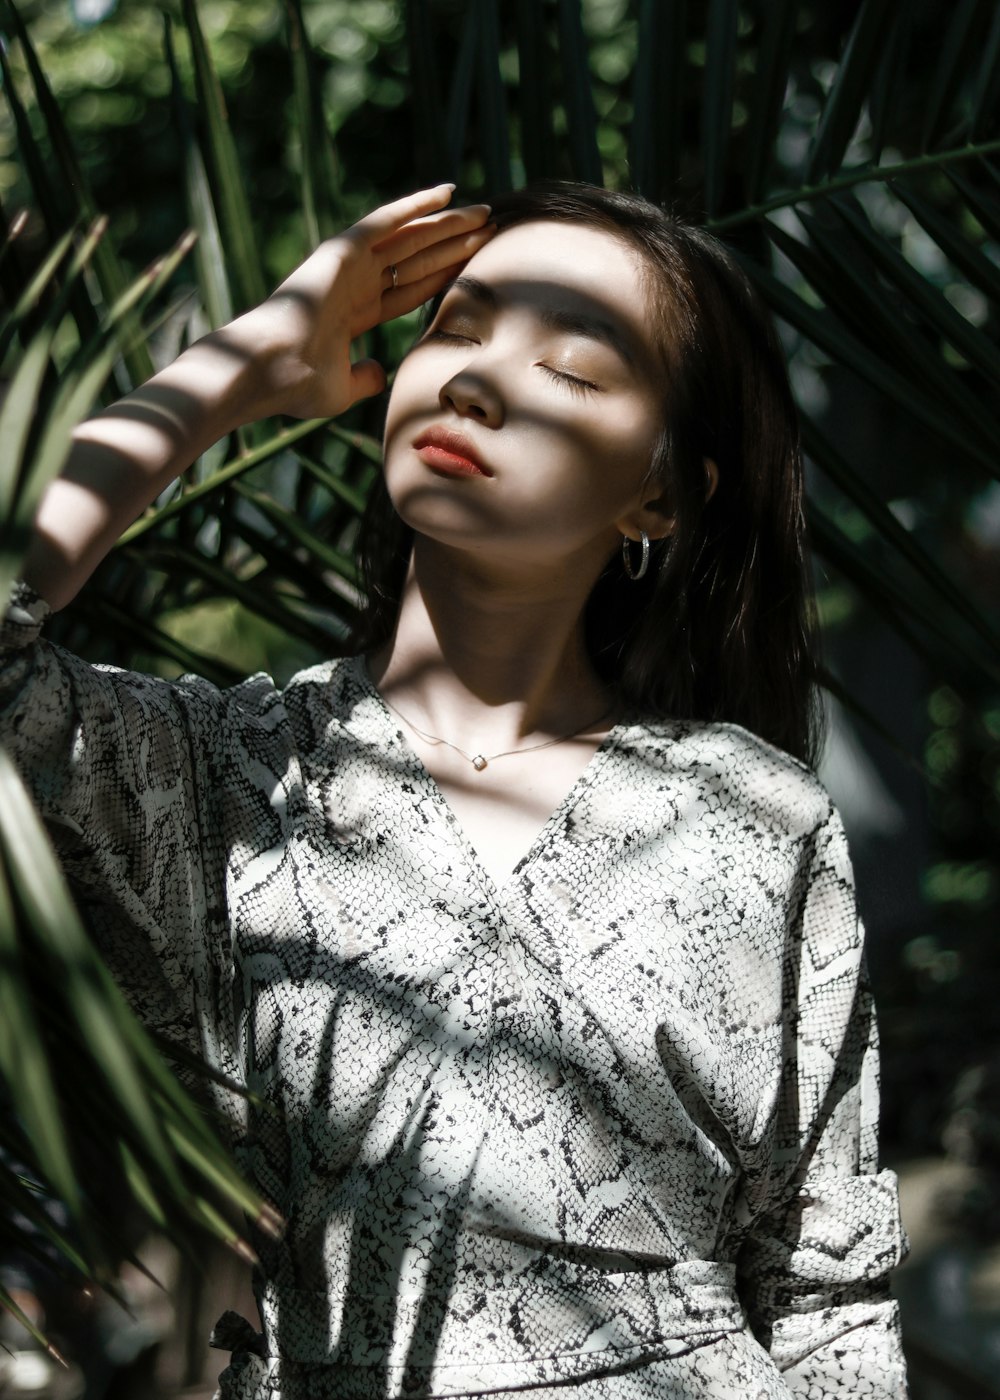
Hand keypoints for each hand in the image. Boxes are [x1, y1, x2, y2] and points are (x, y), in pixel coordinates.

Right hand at [218, 185, 493, 421]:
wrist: (270, 370)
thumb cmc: (298, 387)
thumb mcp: (343, 389)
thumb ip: (365, 379)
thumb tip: (380, 374)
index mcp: (355, 314)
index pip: (411, 291)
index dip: (444, 278)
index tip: (476, 269)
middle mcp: (354, 284)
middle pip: (417, 260)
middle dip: (453, 245)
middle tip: (490, 231)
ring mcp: (348, 265)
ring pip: (409, 237)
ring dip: (446, 224)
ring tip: (483, 213)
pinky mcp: (342, 249)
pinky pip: (386, 220)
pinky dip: (416, 205)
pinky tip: (447, 193)